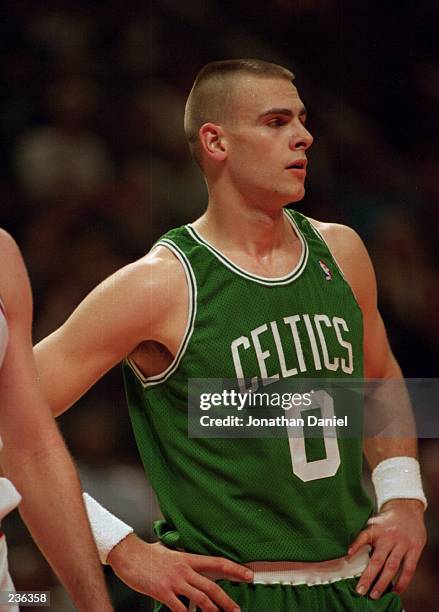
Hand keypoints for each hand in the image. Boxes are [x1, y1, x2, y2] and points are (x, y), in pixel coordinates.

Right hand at [107, 534, 252, 610]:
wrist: (128, 554)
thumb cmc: (146, 553)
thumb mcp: (167, 550)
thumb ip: (179, 556)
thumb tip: (183, 556)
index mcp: (187, 558)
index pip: (217, 562)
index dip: (235, 569)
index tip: (248, 575)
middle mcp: (184, 569)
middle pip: (212, 587)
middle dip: (227, 601)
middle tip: (237, 610)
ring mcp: (174, 582)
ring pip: (201, 600)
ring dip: (213, 611)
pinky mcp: (163, 592)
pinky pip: (180, 609)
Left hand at [348, 499, 425, 598]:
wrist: (406, 507)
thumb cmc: (387, 519)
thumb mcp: (373, 523)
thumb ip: (364, 537)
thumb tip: (349, 554)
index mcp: (376, 529)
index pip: (363, 538)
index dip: (356, 546)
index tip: (347, 557)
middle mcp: (389, 537)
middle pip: (377, 560)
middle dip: (368, 576)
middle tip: (361, 590)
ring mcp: (402, 544)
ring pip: (392, 567)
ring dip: (383, 583)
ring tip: (375, 594)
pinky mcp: (414, 549)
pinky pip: (408, 569)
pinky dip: (402, 582)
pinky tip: (396, 590)